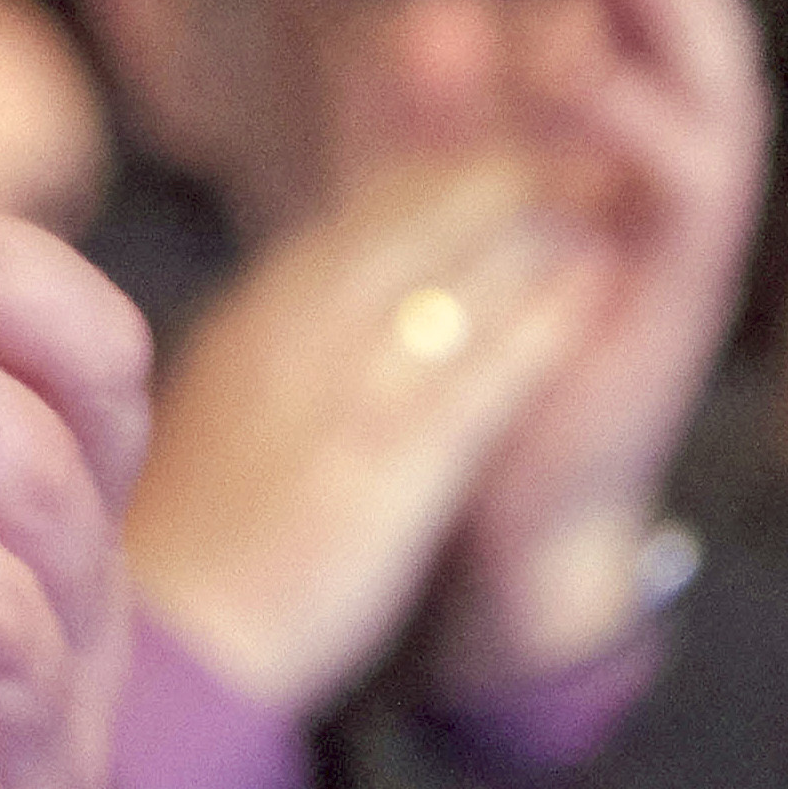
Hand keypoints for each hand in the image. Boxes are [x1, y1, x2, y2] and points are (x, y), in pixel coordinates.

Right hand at [121, 149, 598, 716]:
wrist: (174, 654)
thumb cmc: (193, 549)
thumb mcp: (221, 418)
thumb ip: (272, 354)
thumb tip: (321, 308)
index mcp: (251, 325)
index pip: (358, 217)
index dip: (443, 173)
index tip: (511, 146)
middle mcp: (291, 337)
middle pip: (408, 223)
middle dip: (500, 172)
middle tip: (585, 134)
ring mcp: (337, 397)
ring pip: (448, 276)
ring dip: (533, 221)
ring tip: (612, 182)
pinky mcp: (384, 468)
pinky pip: (475, 374)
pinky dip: (539, 319)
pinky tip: (599, 287)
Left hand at [424, 0, 761, 705]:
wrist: (497, 510)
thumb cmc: (477, 364)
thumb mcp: (451, 224)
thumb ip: (442, 134)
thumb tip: (417, 27)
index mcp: (618, 180)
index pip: (641, 48)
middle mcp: (665, 207)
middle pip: (698, 60)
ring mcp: (681, 253)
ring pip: (713, 110)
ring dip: (671, 24)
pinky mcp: (675, 300)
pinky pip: (686, 195)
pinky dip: (641, 125)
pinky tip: (587, 74)